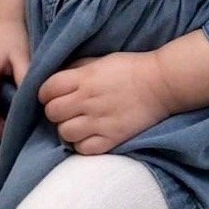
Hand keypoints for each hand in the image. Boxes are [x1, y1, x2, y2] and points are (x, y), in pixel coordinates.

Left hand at [38, 52, 173, 155]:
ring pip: (64, 133)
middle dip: (56, 111)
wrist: (161, 84)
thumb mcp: (101, 60)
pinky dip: (83, 144)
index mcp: (84, 78)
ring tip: (79, 123)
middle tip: (67, 110)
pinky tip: (90, 135)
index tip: (53, 95)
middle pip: (52, 112)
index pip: (47, 89)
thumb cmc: (130, 69)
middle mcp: (88, 100)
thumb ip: (77, 69)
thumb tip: (56, 79)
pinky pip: (83, 149)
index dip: (46, 93)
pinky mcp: (111, 138)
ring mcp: (99, 121)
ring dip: (68, 128)